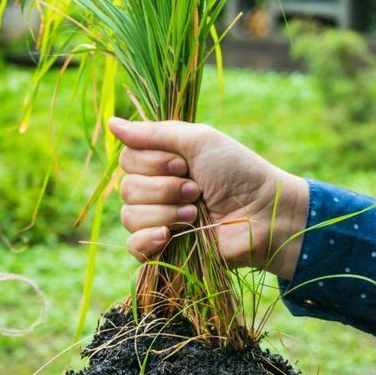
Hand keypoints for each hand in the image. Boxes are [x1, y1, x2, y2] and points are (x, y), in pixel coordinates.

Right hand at [109, 118, 308, 279]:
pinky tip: (168, 237)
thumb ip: (155, 133)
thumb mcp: (200, 141)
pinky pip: (133, 247)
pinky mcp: (165, 251)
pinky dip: (148, 240)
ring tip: (196, 212)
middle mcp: (156, 192)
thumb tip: (111, 123)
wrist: (264, 214)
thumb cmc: (239, 172)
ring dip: (165, 212)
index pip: (127, 161)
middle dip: (163, 189)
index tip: (183, 164)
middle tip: (197, 190)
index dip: (151, 163)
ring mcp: (160, 222)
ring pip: (129, 216)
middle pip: (126, 189)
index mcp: (162, 164)